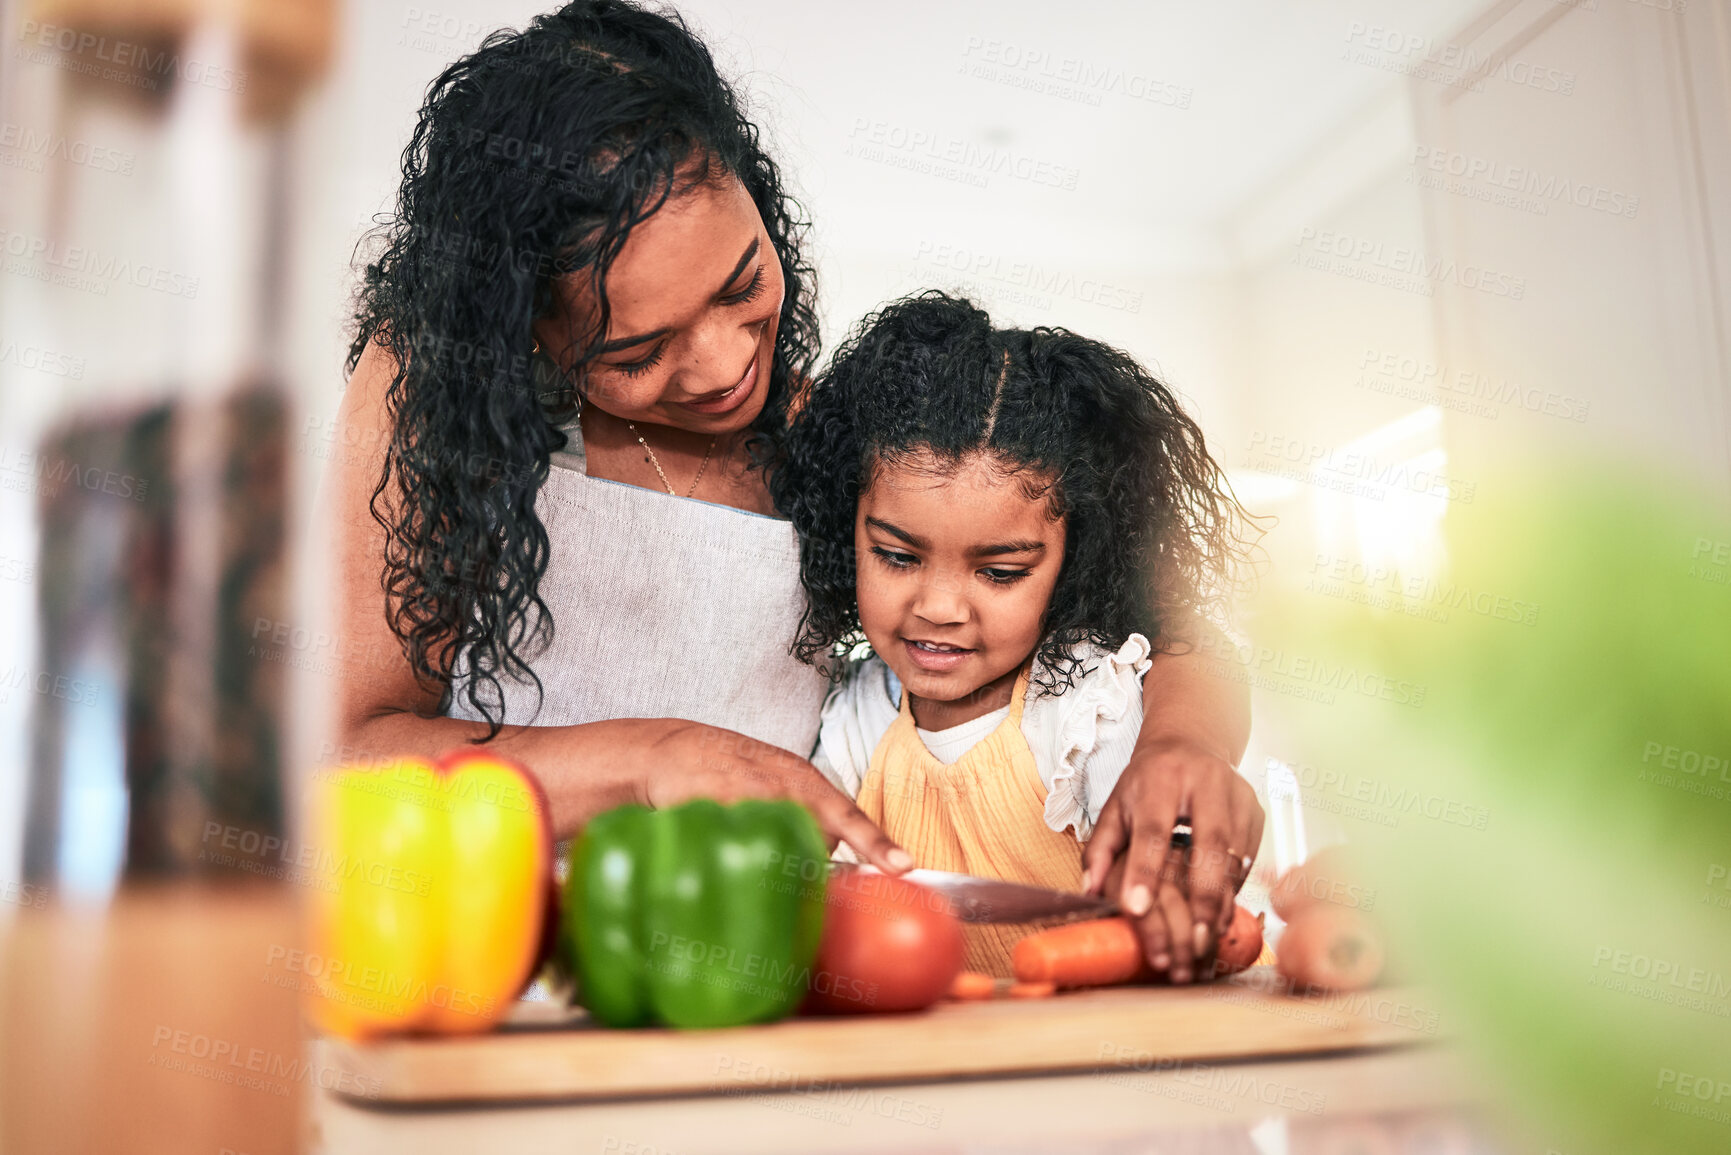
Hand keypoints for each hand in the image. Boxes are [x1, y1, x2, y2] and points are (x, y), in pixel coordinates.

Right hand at [635, 719, 913, 874]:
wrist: (674, 750)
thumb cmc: (733, 772)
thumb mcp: (779, 786)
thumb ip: (809, 821)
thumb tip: (832, 865)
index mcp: (806, 783)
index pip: (850, 816)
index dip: (876, 843)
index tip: (903, 866)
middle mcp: (786, 786)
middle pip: (814, 843)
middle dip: (804, 858)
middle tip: (779, 848)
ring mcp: (753, 795)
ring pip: (779, 846)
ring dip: (769, 854)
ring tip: (746, 830)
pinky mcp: (719, 805)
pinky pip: (741, 845)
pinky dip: (736, 848)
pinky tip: (723, 830)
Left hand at [1081, 737, 1263, 981]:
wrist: (1191, 742)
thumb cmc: (1148, 781)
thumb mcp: (1116, 805)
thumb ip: (1101, 848)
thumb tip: (1089, 890)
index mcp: (1162, 778)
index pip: (1153, 830)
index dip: (1145, 871)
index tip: (1136, 909)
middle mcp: (1206, 783)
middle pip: (1209, 844)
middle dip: (1202, 896)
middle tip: (1191, 940)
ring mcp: (1238, 796)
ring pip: (1236, 855)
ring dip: (1223, 900)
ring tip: (1207, 939)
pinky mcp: (1257, 811)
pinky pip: (1249, 858)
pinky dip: (1235, 889)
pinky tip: (1222, 916)